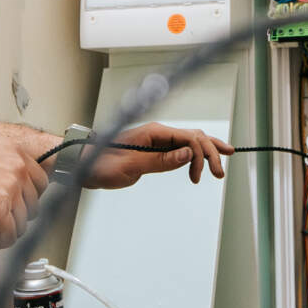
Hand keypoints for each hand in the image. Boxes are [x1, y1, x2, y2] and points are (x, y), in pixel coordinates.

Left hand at [83, 122, 234, 188]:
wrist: (84, 165)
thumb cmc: (102, 164)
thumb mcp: (131, 166)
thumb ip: (161, 160)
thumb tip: (188, 154)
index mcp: (154, 132)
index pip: (189, 138)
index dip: (201, 155)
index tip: (202, 176)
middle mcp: (158, 133)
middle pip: (194, 137)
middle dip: (211, 152)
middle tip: (220, 173)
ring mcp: (157, 141)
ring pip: (190, 141)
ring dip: (206, 152)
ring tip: (223, 162)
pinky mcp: (154, 150)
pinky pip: (180, 149)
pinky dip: (195, 154)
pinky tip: (203, 161)